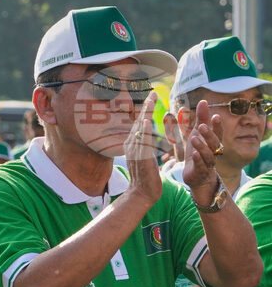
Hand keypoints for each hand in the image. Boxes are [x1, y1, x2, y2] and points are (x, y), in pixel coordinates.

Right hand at [123, 91, 162, 207]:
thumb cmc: (146, 178)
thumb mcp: (145, 159)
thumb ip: (147, 148)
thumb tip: (151, 141)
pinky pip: (142, 141)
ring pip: (140, 127)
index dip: (146, 110)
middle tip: (154, 93)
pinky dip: (144, 130)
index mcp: (134, 144)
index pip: (140, 123)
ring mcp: (135, 150)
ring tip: (152, 100)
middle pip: (139, 121)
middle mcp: (132, 144)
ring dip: (146, 113)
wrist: (141, 194)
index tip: (153, 98)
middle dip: (146, 106)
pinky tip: (147, 120)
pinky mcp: (140, 157)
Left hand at [183, 99, 223, 195]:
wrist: (196, 176)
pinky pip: (201, 166)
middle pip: (214, 144)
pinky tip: (193, 154)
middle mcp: (213, 153)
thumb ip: (201, 119)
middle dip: (209, 135)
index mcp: (212, 144)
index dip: (217, 126)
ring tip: (194, 138)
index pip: (218, 134)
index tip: (215, 116)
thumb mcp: (197, 134)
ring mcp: (207, 164)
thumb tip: (204, 101)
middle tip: (201, 126)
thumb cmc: (197, 152)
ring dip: (202, 147)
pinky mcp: (200, 173)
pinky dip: (198, 160)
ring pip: (208, 155)